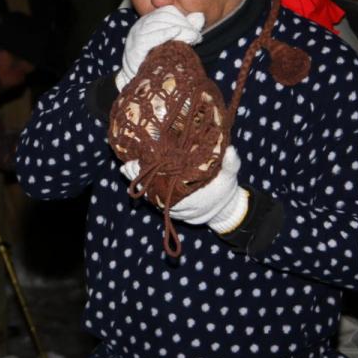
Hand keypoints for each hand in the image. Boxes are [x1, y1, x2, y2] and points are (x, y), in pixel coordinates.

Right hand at [116, 5, 204, 89]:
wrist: (142, 84)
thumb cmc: (159, 62)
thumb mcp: (175, 42)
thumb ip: (186, 28)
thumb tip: (200, 16)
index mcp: (148, 22)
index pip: (166, 11)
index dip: (182, 17)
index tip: (195, 28)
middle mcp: (140, 27)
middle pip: (164, 17)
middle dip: (184, 24)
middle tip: (196, 36)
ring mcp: (135, 37)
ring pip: (159, 24)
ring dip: (180, 29)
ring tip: (192, 39)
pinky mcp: (135, 48)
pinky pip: (151, 36)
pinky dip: (164, 33)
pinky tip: (176, 34)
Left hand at [120, 146, 248, 233]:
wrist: (224, 209)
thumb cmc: (225, 188)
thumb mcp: (230, 174)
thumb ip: (231, 163)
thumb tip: (229, 149)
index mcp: (191, 197)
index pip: (166, 188)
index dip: (152, 178)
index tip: (140, 165)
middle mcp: (178, 204)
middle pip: (154, 191)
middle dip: (140, 178)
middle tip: (128, 165)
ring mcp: (172, 206)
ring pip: (151, 195)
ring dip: (138, 181)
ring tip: (126, 168)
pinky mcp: (169, 205)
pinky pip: (152, 197)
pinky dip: (142, 186)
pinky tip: (131, 174)